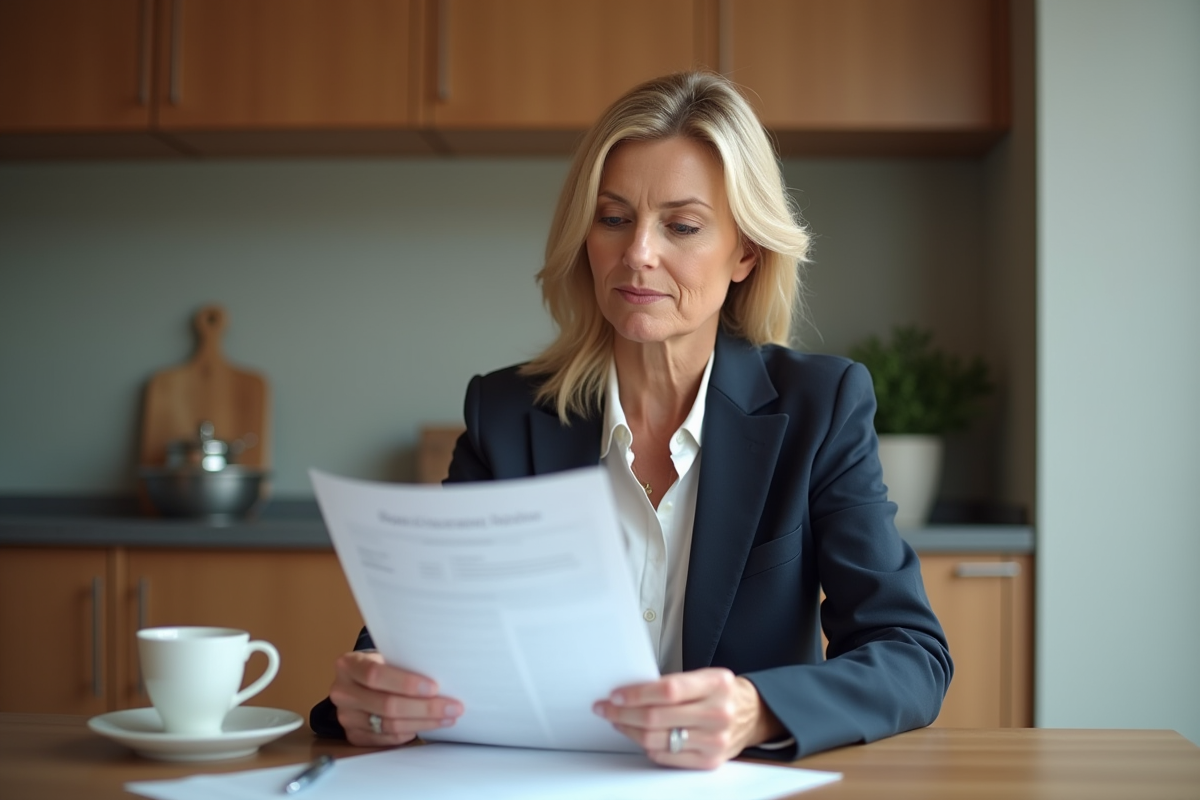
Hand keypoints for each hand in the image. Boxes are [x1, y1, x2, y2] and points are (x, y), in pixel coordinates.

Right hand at [327, 651, 463, 745]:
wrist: (359, 683)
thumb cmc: (381, 665)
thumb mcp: (386, 656)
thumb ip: (404, 663)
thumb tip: (444, 676)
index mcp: (348, 665)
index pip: (375, 675)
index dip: (406, 683)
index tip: (435, 687)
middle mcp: (342, 692)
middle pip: (386, 705)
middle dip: (425, 707)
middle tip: (453, 707)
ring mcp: (346, 717)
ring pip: (390, 725)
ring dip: (424, 722)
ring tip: (447, 717)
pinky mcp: (354, 735)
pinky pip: (387, 739)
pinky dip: (410, 732)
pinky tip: (428, 726)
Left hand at [592, 668, 783, 768]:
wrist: (751, 714)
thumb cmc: (722, 693)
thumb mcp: (705, 676)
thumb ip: (674, 683)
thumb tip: (631, 691)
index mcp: (717, 684)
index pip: (668, 690)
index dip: (637, 693)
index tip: (616, 694)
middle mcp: (718, 713)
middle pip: (657, 717)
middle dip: (624, 712)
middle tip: (607, 708)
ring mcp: (715, 740)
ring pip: (657, 738)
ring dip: (629, 730)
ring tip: (618, 721)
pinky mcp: (709, 761)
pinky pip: (666, 756)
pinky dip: (646, 746)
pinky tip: (638, 735)